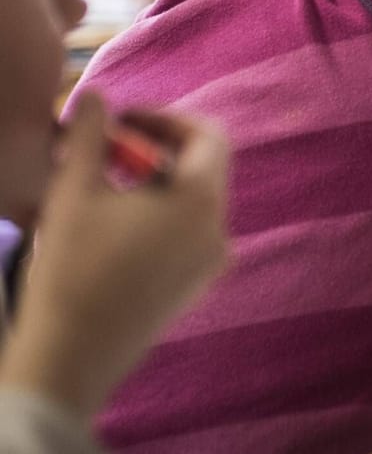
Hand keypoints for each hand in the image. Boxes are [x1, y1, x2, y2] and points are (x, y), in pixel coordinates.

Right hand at [0, 94, 228, 418]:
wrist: (71, 356)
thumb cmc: (73, 269)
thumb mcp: (74, 191)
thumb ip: (89, 136)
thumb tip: (98, 96)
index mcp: (201, 200)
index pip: (208, 135)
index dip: (166, 118)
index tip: (122, 120)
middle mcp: (219, 230)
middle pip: (201, 167)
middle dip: (155, 150)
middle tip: (105, 151)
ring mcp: (210, 263)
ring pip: (192, 202)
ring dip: (154, 183)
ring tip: (102, 188)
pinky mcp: (194, 288)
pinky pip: (187, 235)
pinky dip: (159, 216)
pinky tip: (113, 227)